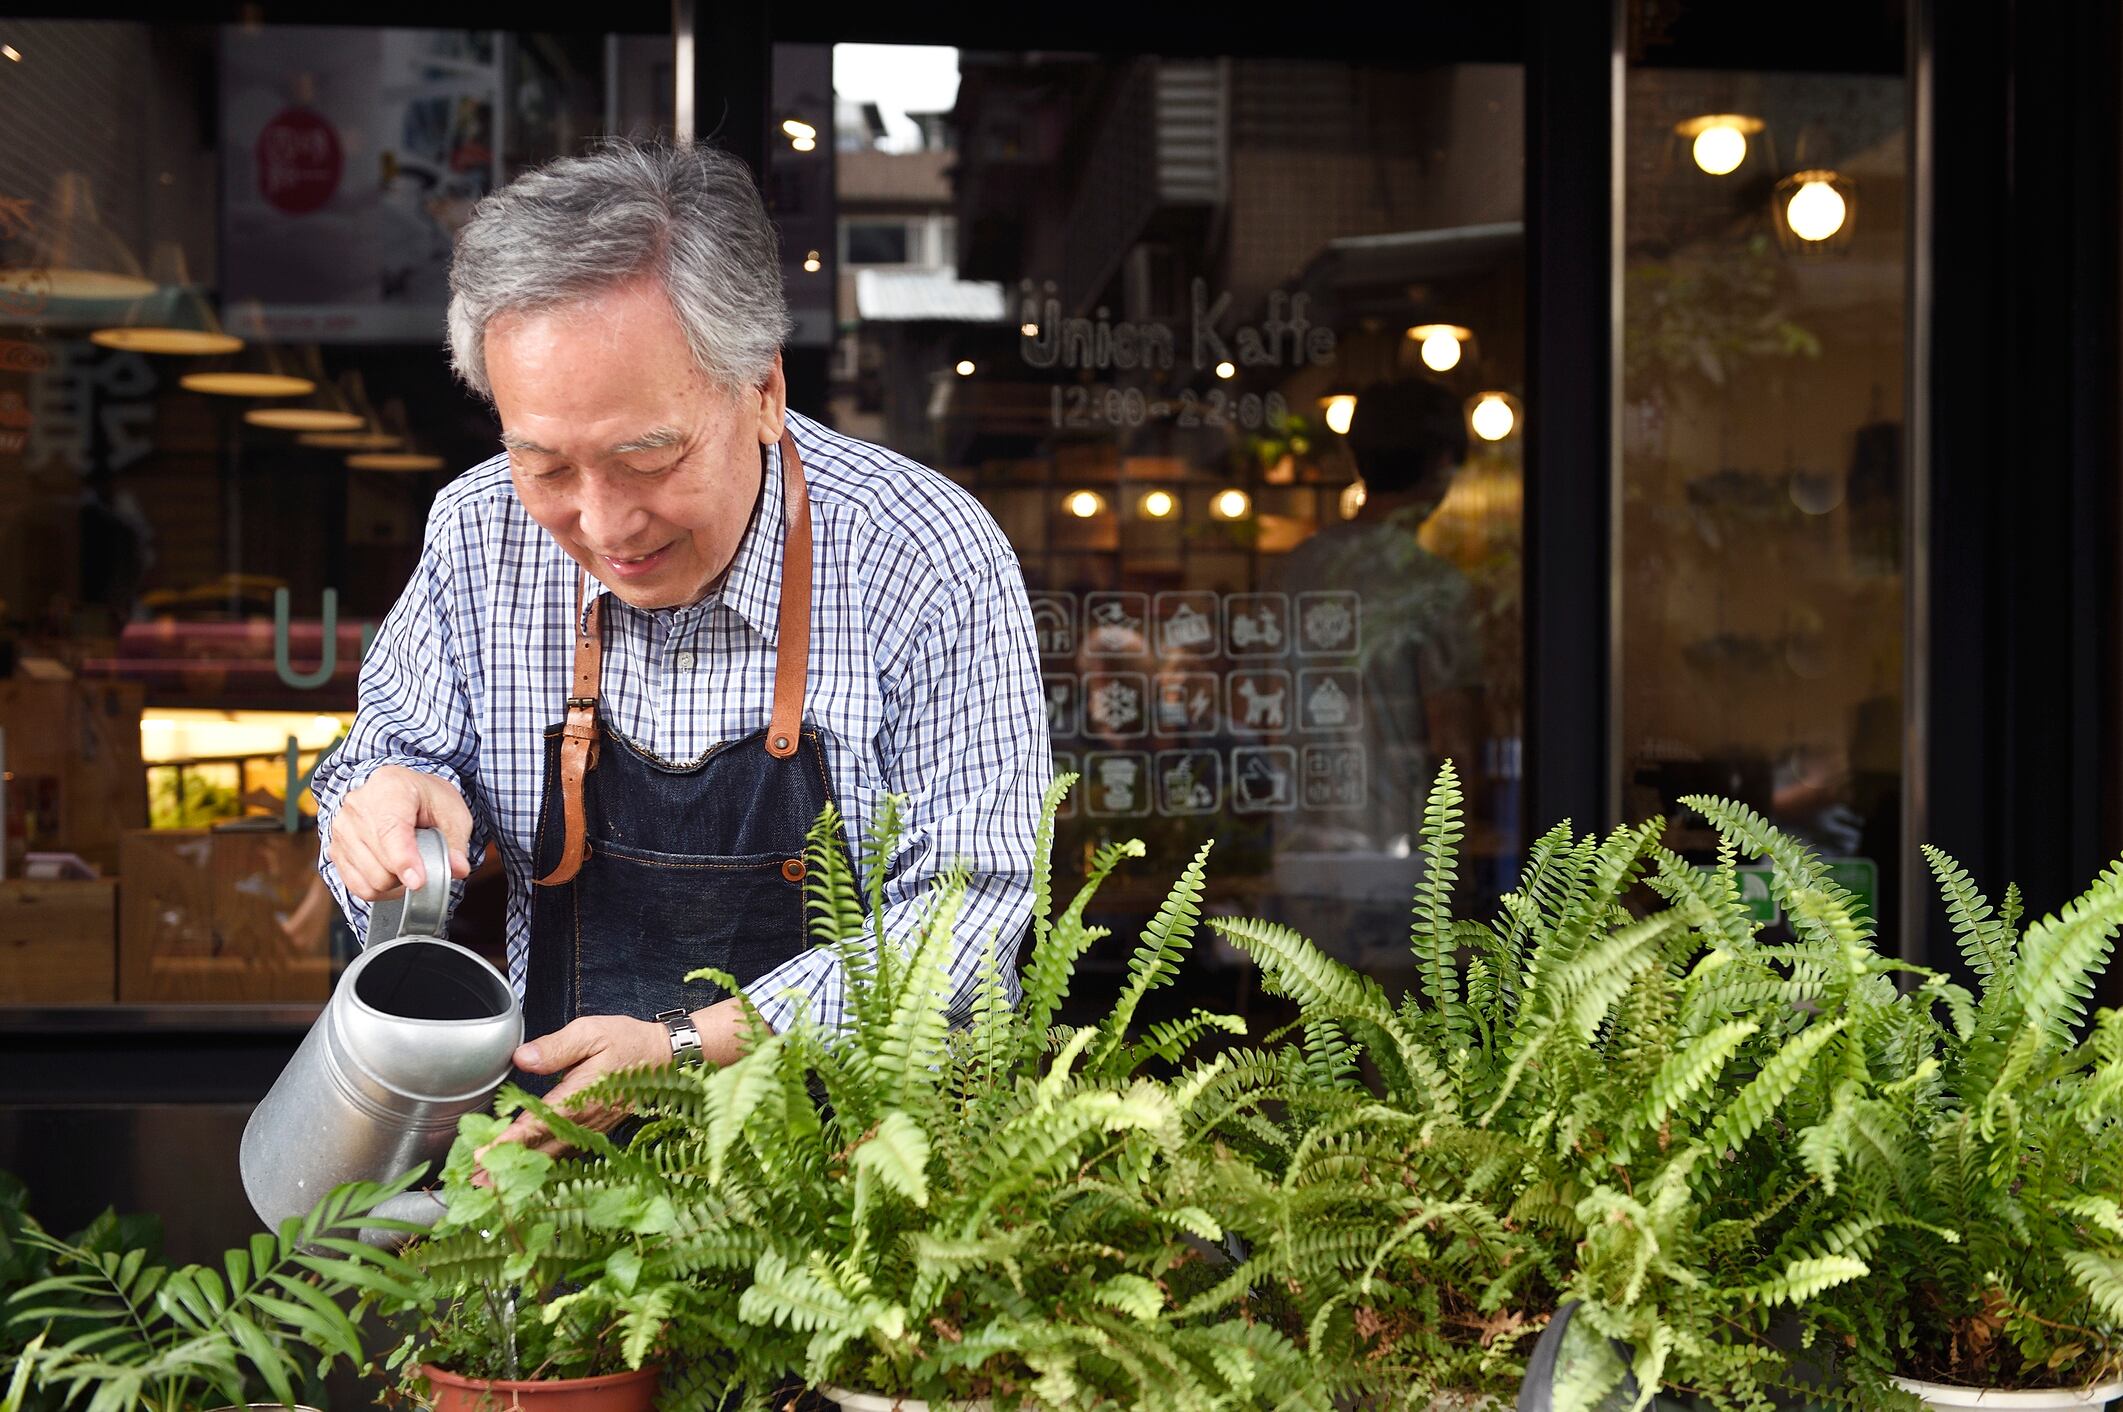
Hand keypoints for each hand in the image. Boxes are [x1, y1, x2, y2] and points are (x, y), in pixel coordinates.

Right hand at [328, 765, 473, 899]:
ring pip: (369, 879)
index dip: (404, 860)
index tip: (418, 882)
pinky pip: (356, 886)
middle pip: (380, 863)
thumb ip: (456, 842)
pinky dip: (379, 890)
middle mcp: (357, 805)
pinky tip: (393, 876)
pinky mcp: (335, 849)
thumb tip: (457, 869)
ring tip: (409, 865)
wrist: (400, 790)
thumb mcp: (453, 812)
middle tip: (425, 863)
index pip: (391, 831)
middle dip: (409, 874)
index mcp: (389, 787)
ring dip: (395, 883)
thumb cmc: (426, 799)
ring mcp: (341, 828)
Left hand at [471, 999, 765, 1176]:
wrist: (665, 1059)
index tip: (480, 1155)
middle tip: (473, 1184)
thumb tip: (522, 1059)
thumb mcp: (592, 1032)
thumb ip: (556, 1047)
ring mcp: (591, 1130)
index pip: (535, 1125)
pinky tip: (526, 1172)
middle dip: (505, 1168)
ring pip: (551, 1157)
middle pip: (538, 1150)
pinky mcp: (595, 1132)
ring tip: (491, 1185)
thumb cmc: (628, 1041)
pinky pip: (565, 1154)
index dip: (506, 1142)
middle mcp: (584, 1121)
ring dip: (520, 1172)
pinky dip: (542, 1166)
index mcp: (579, 1097)